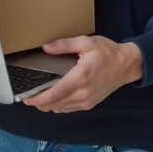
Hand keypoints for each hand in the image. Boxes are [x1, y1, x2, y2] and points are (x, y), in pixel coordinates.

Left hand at [21, 36, 143, 113]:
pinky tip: (53, 99)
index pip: (53, 93)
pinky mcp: (89, 104)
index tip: (25, 97)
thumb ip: (64, 45)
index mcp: (80, 77)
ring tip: (38, 97)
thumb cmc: (107, 52)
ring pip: (60, 108)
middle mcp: (83, 93)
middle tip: (28, 96)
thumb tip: (46, 48)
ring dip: (47, 105)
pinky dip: (58, 105)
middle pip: (54, 104)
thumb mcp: (86, 42)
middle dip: (38, 103)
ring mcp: (87, 101)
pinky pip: (68, 109)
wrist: (126, 65)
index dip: (37, 98)